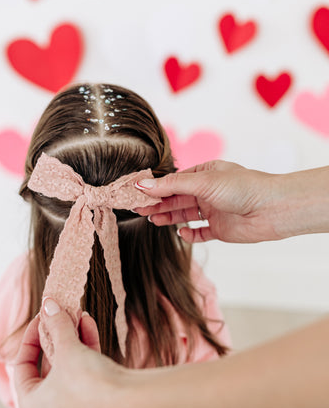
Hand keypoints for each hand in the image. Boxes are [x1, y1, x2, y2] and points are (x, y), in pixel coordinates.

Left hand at [13, 301, 122, 407]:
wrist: (129, 405)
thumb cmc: (88, 384)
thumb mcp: (67, 348)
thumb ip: (56, 324)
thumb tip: (48, 304)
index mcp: (31, 406)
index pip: (21, 366)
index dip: (30, 337)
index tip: (40, 318)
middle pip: (47, 365)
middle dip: (56, 335)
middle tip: (60, 314)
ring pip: (67, 367)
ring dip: (73, 339)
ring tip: (78, 314)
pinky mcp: (94, 404)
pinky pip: (83, 373)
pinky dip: (85, 350)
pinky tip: (89, 324)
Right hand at [135, 160, 286, 242]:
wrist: (272, 209)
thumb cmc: (243, 188)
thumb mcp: (202, 182)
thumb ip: (171, 186)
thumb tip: (143, 184)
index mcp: (205, 173)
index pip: (173, 180)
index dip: (154, 187)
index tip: (135, 192)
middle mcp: (208, 191)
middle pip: (176, 198)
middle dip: (157, 203)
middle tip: (137, 208)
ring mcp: (214, 210)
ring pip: (184, 214)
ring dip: (168, 217)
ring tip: (151, 219)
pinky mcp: (220, 229)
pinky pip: (199, 232)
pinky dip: (189, 234)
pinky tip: (180, 233)